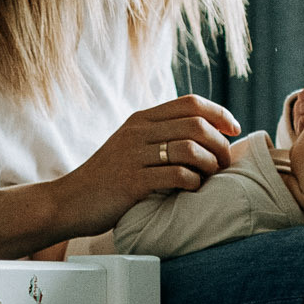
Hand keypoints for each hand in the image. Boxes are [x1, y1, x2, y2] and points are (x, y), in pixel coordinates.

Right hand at [46, 95, 241, 236]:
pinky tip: (192, 189)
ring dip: (210, 164)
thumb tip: (205, 136)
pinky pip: (176, 176)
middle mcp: (138, 132)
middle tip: (225, 163)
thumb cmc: (107, 178)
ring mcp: (134, 156)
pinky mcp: (132, 182)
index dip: (219, 113)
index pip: (190, 102)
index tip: (234, 130)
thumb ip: (160, 136)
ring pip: (190, 148)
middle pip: (196, 125)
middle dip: (220, 144)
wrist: (69, 201)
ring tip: (210, 177)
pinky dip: (193, 183)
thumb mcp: (131, 146)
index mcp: (141, 120)